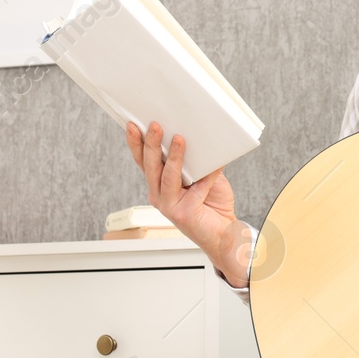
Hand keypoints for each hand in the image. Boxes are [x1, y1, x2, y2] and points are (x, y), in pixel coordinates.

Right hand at [125, 121, 248, 284]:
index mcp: (159, 186)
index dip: (136, 144)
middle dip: (150, 144)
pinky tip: (215, 163)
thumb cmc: (212, 204)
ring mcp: (170, 206)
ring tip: (178, 138)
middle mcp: (159, 196)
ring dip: (173, 156)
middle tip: (154, 125)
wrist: (225, 233)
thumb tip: (195, 139)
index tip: (133, 125)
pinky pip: (196, 188)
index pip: (143, 161)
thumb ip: (194, 163)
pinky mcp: (184, 213)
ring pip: (166, 176)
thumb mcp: (202, 177)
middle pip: (150, 166)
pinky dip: (207, 174)